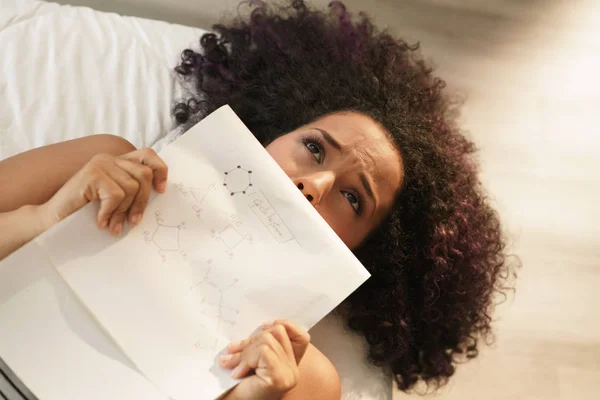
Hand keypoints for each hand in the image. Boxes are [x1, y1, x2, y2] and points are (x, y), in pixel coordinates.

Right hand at [40, 148, 167, 233]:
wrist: (53, 219)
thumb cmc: (85, 211)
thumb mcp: (115, 199)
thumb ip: (132, 190)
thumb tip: (159, 194)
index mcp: (117, 162)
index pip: (148, 156)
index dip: (160, 171)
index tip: (161, 191)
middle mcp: (109, 159)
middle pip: (144, 175)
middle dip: (142, 202)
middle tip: (133, 222)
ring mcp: (99, 164)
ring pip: (131, 188)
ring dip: (123, 212)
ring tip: (113, 225)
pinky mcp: (92, 174)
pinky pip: (116, 196)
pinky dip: (109, 212)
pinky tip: (100, 221)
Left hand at [220, 320, 310, 399]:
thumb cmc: (239, 387)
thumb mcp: (252, 357)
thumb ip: (260, 344)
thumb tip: (259, 326)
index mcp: (290, 364)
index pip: (301, 336)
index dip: (284, 325)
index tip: (262, 326)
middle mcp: (294, 369)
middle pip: (278, 332)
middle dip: (251, 339)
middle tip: (233, 350)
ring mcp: (289, 374)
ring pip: (268, 340)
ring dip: (245, 351)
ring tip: (232, 364)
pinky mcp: (279, 378)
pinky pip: (263, 352)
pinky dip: (246, 358)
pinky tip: (238, 372)